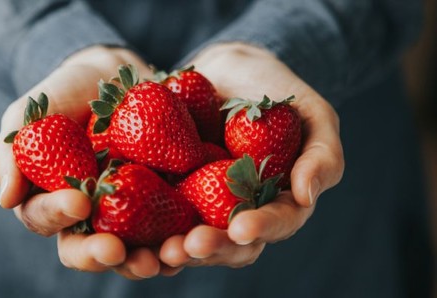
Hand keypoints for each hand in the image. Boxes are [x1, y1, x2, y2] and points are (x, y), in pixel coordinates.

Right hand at [0, 46, 160, 278]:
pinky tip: (190, 237)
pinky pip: (171, 226)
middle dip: (101, 254)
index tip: (78, 202)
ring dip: (145, 258)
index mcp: (53, 201)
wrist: (112, 79)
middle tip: (115, 251)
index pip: (48, 218)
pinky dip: (180, 235)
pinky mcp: (163, 202)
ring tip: (160, 258)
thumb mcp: (29, 115)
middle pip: (90, 249)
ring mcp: (128, 212)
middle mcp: (90, 216)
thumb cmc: (62, 96)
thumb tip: (6, 198)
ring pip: (133, 248)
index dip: (59, 215)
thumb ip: (12, 151)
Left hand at [159, 43, 343, 269]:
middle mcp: (236, 210)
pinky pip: (152, 206)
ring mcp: (200, 202)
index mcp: (275, 201)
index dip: (259, 228)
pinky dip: (140, 219)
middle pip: (227, 242)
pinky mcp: (168, 187)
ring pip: (189, 235)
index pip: (274, 224)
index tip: (240, 228)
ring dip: (174, 247)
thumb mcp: (313, 115)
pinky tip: (125, 220)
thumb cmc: (276, 92)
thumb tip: (305, 195)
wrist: (228, 71)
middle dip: (210, 247)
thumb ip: (323, 155)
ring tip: (159, 249)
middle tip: (189, 246)